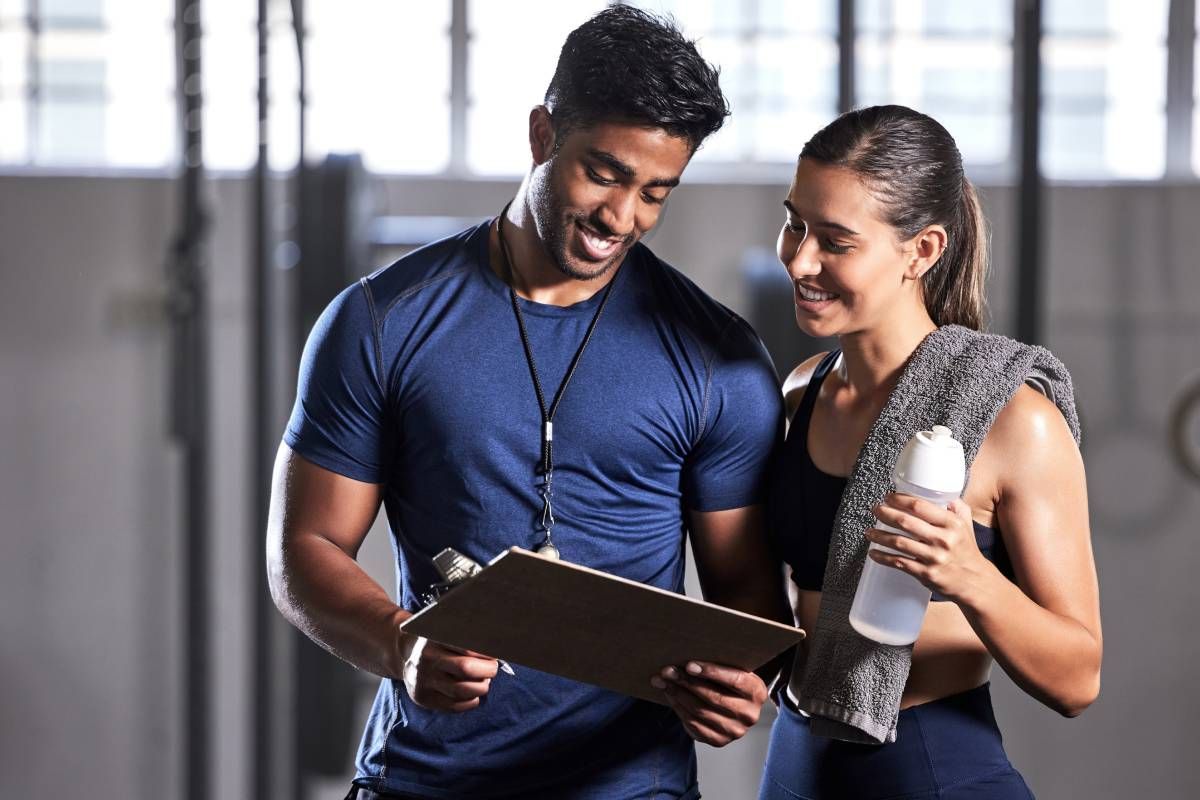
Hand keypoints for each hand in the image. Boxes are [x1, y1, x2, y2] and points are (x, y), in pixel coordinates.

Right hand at [399, 633, 498, 711]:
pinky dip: (470, 702)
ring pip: (461, 690)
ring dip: (480, 688)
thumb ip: (468, 637)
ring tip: (484, 682)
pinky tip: (474, 696)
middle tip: (492, 669)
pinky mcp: (422, 698)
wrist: (405, 654)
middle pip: (465, 668)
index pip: (467, 647)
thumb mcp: (446, 631)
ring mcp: (423, 680)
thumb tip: (497, 650)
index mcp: (435, 639)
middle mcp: (427, 659)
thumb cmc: (437, 642)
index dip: (486, 654)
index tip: (495, 654)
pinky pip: (453, 706)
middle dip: (487, 670)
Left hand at [651, 661, 767, 746]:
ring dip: (678, 695)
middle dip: (687, 682)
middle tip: (668, 671)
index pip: (734, 680)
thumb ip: (721, 664)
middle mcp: (748, 714)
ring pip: (700, 711)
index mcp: (756, 692)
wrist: (737, 706)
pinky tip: (670, 696)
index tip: (689, 665)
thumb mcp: (735, 670)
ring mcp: (734, 731)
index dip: (711, 672)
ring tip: (663, 681)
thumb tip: (689, 656)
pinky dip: (679, 708)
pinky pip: (694, 725)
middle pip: (713, 697)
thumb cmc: (731, 681)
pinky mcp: (719, 741)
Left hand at [866, 494, 990, 602]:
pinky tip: (873, 553)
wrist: (974, 581)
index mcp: (951, 524)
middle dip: (885, 514)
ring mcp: (933, 557)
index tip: (888, 497)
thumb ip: (958, 507)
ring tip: (868, 532)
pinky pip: (899, 563)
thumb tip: (946, 495)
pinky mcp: (926, 573)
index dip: (900, 500)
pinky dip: (883, 557)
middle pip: (905, 522)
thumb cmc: (967, 550)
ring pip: (899, 542)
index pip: (920, 506)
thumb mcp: (966, 525)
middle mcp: (943, 539)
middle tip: (875, 510)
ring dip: (879, 536)